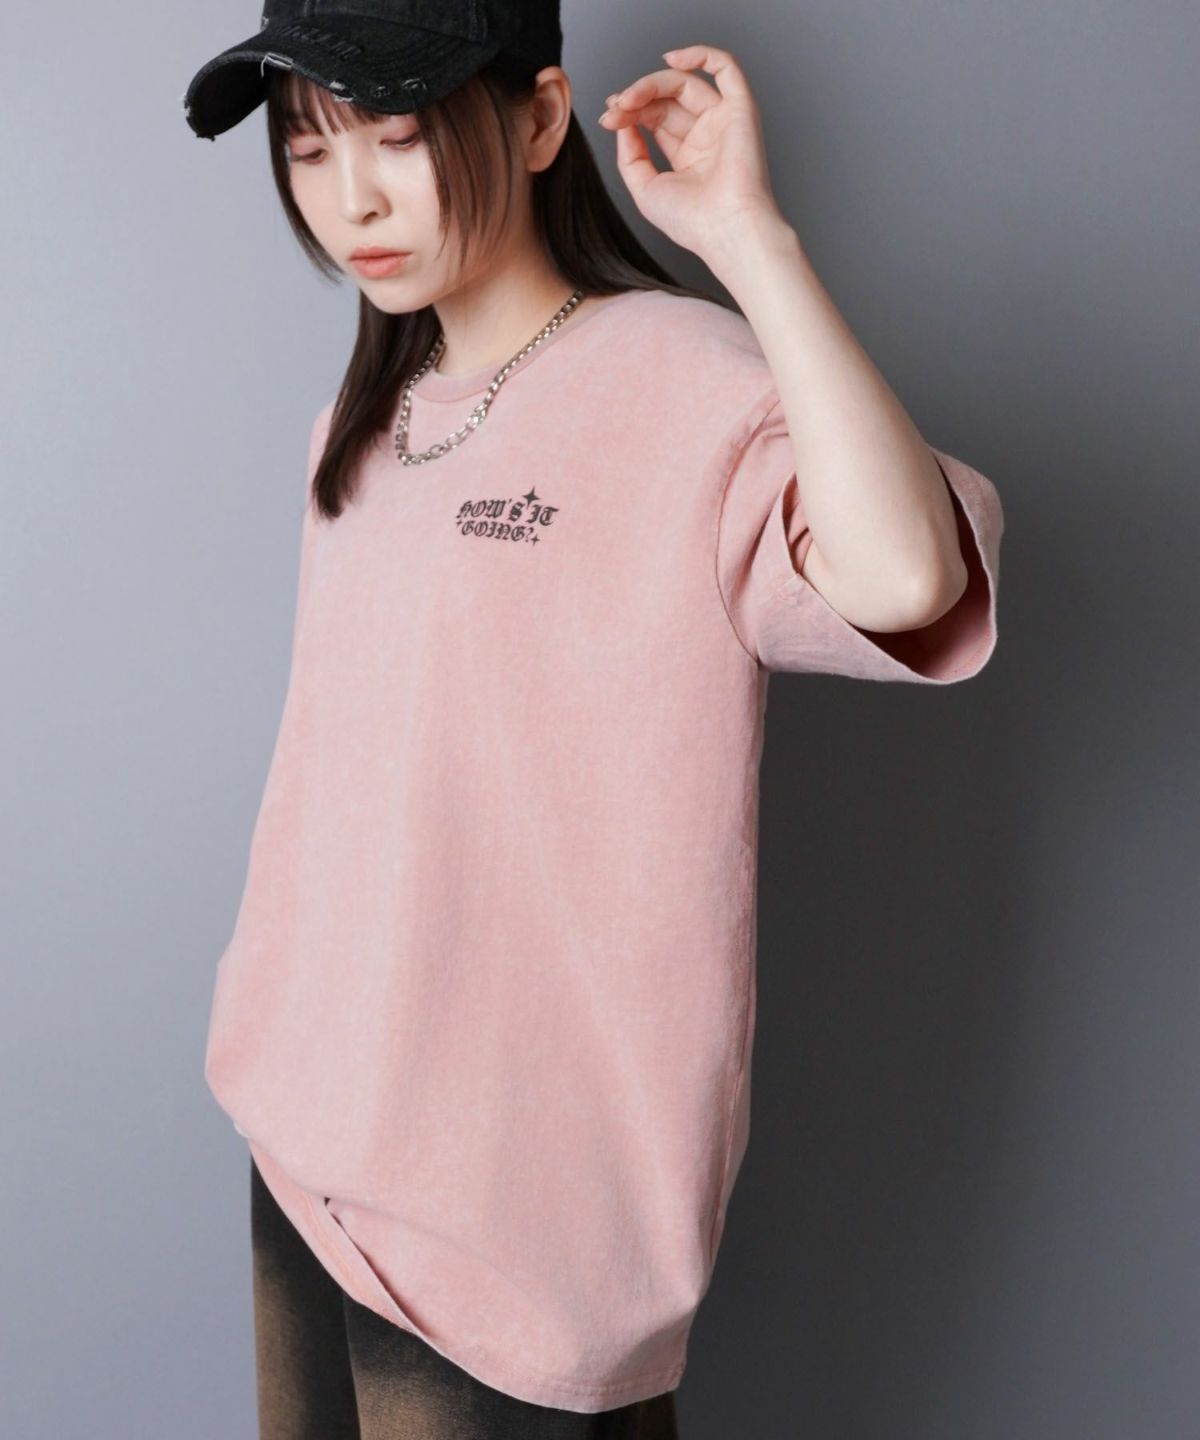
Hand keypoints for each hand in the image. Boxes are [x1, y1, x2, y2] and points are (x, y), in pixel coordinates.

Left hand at [597, 44, 787, 268]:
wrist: (725, 229)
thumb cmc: (692, 222)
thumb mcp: (644, 189)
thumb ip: (630, 155)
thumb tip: (621, 122)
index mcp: (689, 156)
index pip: (655, 118)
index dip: (630, 111)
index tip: (608, 117)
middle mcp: (707, 136)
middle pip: (667, 99)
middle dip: (636, 98)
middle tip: (615, 108)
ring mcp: (724, 121)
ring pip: (686, 81)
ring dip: (652, 83)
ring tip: (629, 98)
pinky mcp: (741, 109)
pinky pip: (726, 68)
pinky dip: (700, 54)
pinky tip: (671, 58)